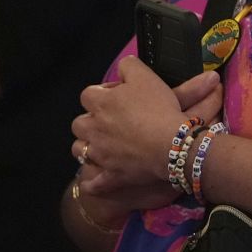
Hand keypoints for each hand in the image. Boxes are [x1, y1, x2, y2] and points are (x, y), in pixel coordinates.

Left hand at [72, 58, 221, 197]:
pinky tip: (90, 184)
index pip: (89, 94)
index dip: (103, 94)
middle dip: (90, 122)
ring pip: (80, 150)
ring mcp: (100, 154)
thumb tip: (123, 66)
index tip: (119, 97)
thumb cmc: (158, 107)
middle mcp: (93, 128)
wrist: (172, 144)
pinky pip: (94, 183)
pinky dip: (92, 184)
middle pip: (79, 123)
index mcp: (99, 103)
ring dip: (86, 148)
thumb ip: (129, 66)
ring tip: (99, 147)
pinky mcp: (111, 175)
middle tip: (108, 123)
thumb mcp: (145, 75)